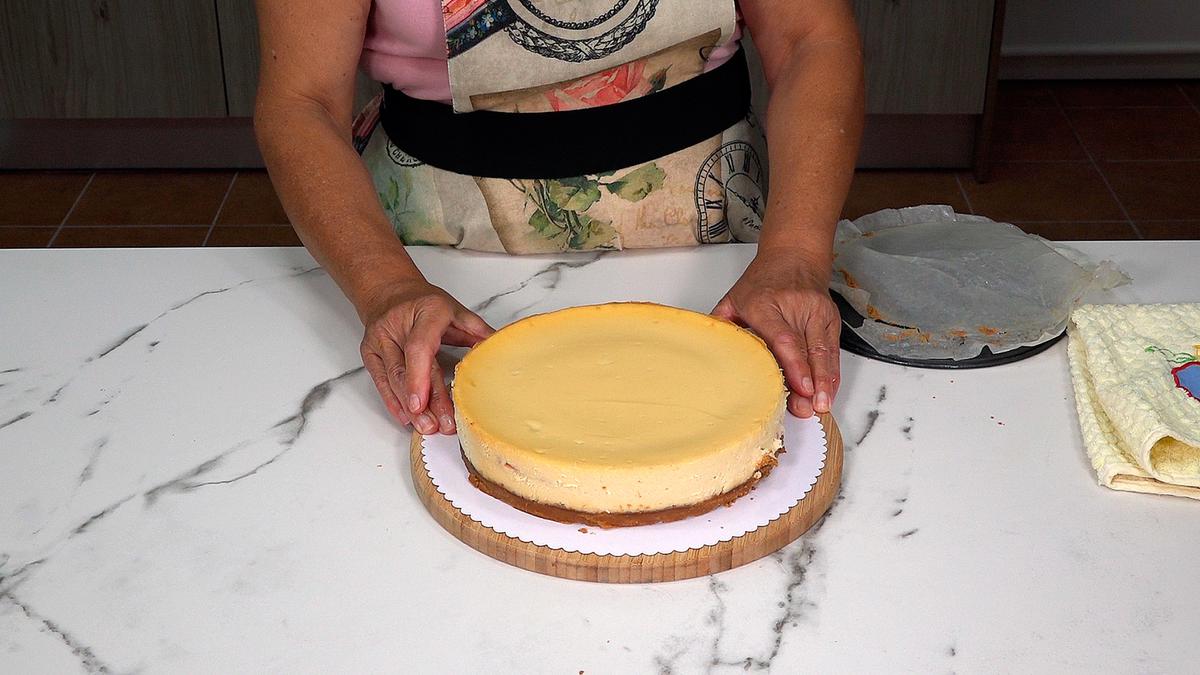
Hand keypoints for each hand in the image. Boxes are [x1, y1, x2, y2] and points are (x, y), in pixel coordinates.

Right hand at [358, 278, 493, 434]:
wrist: (389, 292)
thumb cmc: (424, 303)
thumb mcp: (455, 310)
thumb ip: (477, 330)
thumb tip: (498, 350)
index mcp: (424, 312)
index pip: (418, 348)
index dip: (420, 378)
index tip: (423, 403)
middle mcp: (397, 325)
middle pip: (406, 369)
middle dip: (423, 401)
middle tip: (438, 425)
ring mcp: (379, 340)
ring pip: (391, 379)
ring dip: (408, 407)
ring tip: (426, 426)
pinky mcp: (369, 352)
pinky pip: (380, 381)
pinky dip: (393, 402)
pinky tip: (406, 417)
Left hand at [713, 250, 840, 417]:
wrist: (794, 255)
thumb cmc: (763, 280)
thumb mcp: (734, 298)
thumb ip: (722, 326)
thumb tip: (705, 353)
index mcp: (765, 304)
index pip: (784, 339)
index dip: (794, 365)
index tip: (800, 386)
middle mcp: (795, 308)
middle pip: (807, 349)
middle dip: (811, 382)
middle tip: (809, 407)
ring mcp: (816, 313)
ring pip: (824, 351)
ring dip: (825, 381)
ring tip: (821, 404)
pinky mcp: (831, 318)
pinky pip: (833, 349)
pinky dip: (832, 372)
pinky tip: (828, 391)